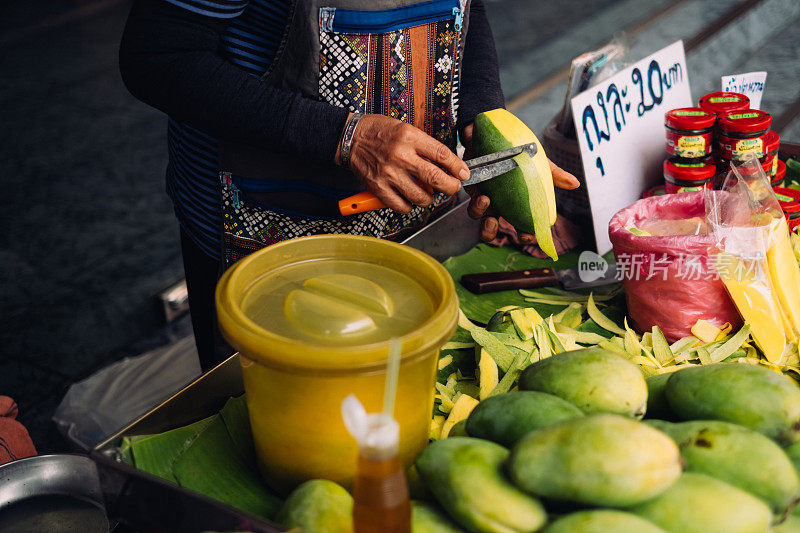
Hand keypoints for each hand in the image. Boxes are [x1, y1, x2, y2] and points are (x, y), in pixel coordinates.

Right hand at [338, 114, 469, 212]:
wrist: (351, 138)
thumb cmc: (379, 132)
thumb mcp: (406, 129)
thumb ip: (424, 146)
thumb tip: (446, 164)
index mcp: (410, 137)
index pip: (441, 154)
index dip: (457, 166)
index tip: (464, 173)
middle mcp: (401, 155)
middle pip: (435, 177)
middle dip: (450, 186)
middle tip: (453, 188)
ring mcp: (389, 173)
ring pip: (420, 196)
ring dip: (429, 198)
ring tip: (427, 194)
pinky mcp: (378, 187)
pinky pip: (401, 205)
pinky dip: (409, 206)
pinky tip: (409, 199)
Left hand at [460, 123, 580, 241]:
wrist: (499, 130)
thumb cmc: (520, 150)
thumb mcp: (539, 163)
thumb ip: (554, 175)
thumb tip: (575, 184)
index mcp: (516, 203)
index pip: (520, 226)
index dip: (524, 236)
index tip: (527, 235)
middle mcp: (498, 202)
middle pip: (492, 228)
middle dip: (492, 232)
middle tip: (497, 224)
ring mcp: (483, 194)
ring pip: (478, 216)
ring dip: (482, 218)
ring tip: (488, 205)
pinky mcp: (471, 185)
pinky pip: (469, 199)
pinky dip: (476, 202)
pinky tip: (483, 194)